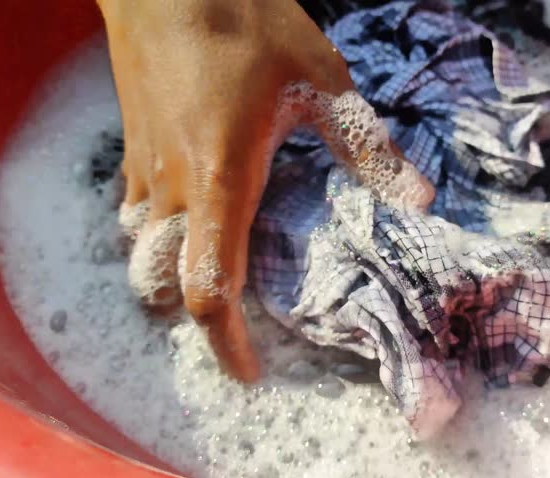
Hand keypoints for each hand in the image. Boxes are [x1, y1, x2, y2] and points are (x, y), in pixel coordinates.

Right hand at [97, 0, 433, 381]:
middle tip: (238, 316)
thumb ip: (364, 144)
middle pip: (164, 285)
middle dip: (196, 313)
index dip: (227, 342)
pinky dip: (157, 236)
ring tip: (214, 269)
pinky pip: (133, 215)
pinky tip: (194, 213)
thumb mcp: (318, 77)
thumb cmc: (241, 20)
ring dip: (172, 275)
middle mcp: (174, 188)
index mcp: (222, 179)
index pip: (209, 286)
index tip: (250, 372)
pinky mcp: (131, 148)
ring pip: (141, 253)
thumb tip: (417, 197)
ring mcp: (144, 170)